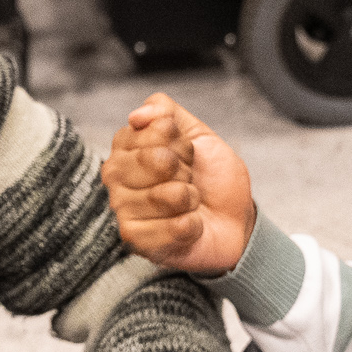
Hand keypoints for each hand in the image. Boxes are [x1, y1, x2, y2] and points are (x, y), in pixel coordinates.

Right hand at [101, 93, 255, 275]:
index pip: (154, 130)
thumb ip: (167, 112)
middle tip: (189, 179)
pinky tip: (189, 226)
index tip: (188, 154)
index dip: (181, 143)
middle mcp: (117, 176)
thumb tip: (137, 115)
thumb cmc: (212, 178)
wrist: (234, 219)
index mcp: (127, 146)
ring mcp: (123, 208)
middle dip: (185, 170)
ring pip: (165, 195)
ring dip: (190, 199)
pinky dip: (192, 226)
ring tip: (189, 204)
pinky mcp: (136, 240)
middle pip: (156, 160)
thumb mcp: (198, 134)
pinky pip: (173, 227)